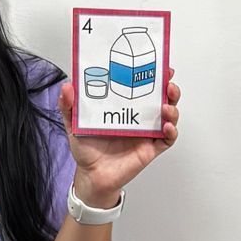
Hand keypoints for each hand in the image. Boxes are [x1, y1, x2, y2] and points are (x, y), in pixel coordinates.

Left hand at [59, 74, 180, 204]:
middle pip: (161, 98)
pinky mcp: (150, 149)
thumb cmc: (86, 150)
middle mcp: (138, 117)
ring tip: (166, 106)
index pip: (142, 86)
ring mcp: (146, 133)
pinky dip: (171, 132)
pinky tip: (166, 127)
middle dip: (169, 88)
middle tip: (168, 83)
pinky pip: (167, 139)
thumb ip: (68, 106)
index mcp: (123, 106)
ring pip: (168, 116)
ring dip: (172, 108)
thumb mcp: (73, 124)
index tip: (159, 65)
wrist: (91, 176)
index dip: (154, 75)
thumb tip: (67, 87)